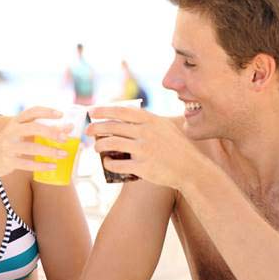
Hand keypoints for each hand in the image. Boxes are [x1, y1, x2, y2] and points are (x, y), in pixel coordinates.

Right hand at [0, 106, 72, 178]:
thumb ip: (41, 131)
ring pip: (31, 147)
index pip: (32, 112)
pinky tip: (52, 166)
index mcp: (15, 122)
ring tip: (64, 154)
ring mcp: (8, 147)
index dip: (46, 112)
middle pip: (32, 128)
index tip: (61, 115)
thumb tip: (68, 129)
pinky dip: (41, 165)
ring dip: (49, 151)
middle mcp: (10, 132)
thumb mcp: (21, 134)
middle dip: (50, 132)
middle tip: (65, 138)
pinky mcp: (7, 161)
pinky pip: (27, 164)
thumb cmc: (11, 145)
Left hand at [86, 106, 203, 189]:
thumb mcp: (165, 127)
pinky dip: (108, 163)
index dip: (104, 110)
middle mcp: (147, 133)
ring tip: (96, 148)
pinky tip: (106, 163)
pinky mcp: (143, 167)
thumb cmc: (177, 148)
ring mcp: (144, 150)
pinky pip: (118, 164)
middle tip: (88, 130)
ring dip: (99, 145)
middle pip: (113, 127)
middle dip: (96, 127)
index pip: (122, 111)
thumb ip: (147, 121)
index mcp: (151, 120)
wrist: (191, 169)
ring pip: (112, 144)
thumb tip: (126, 116)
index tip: (92, 111)